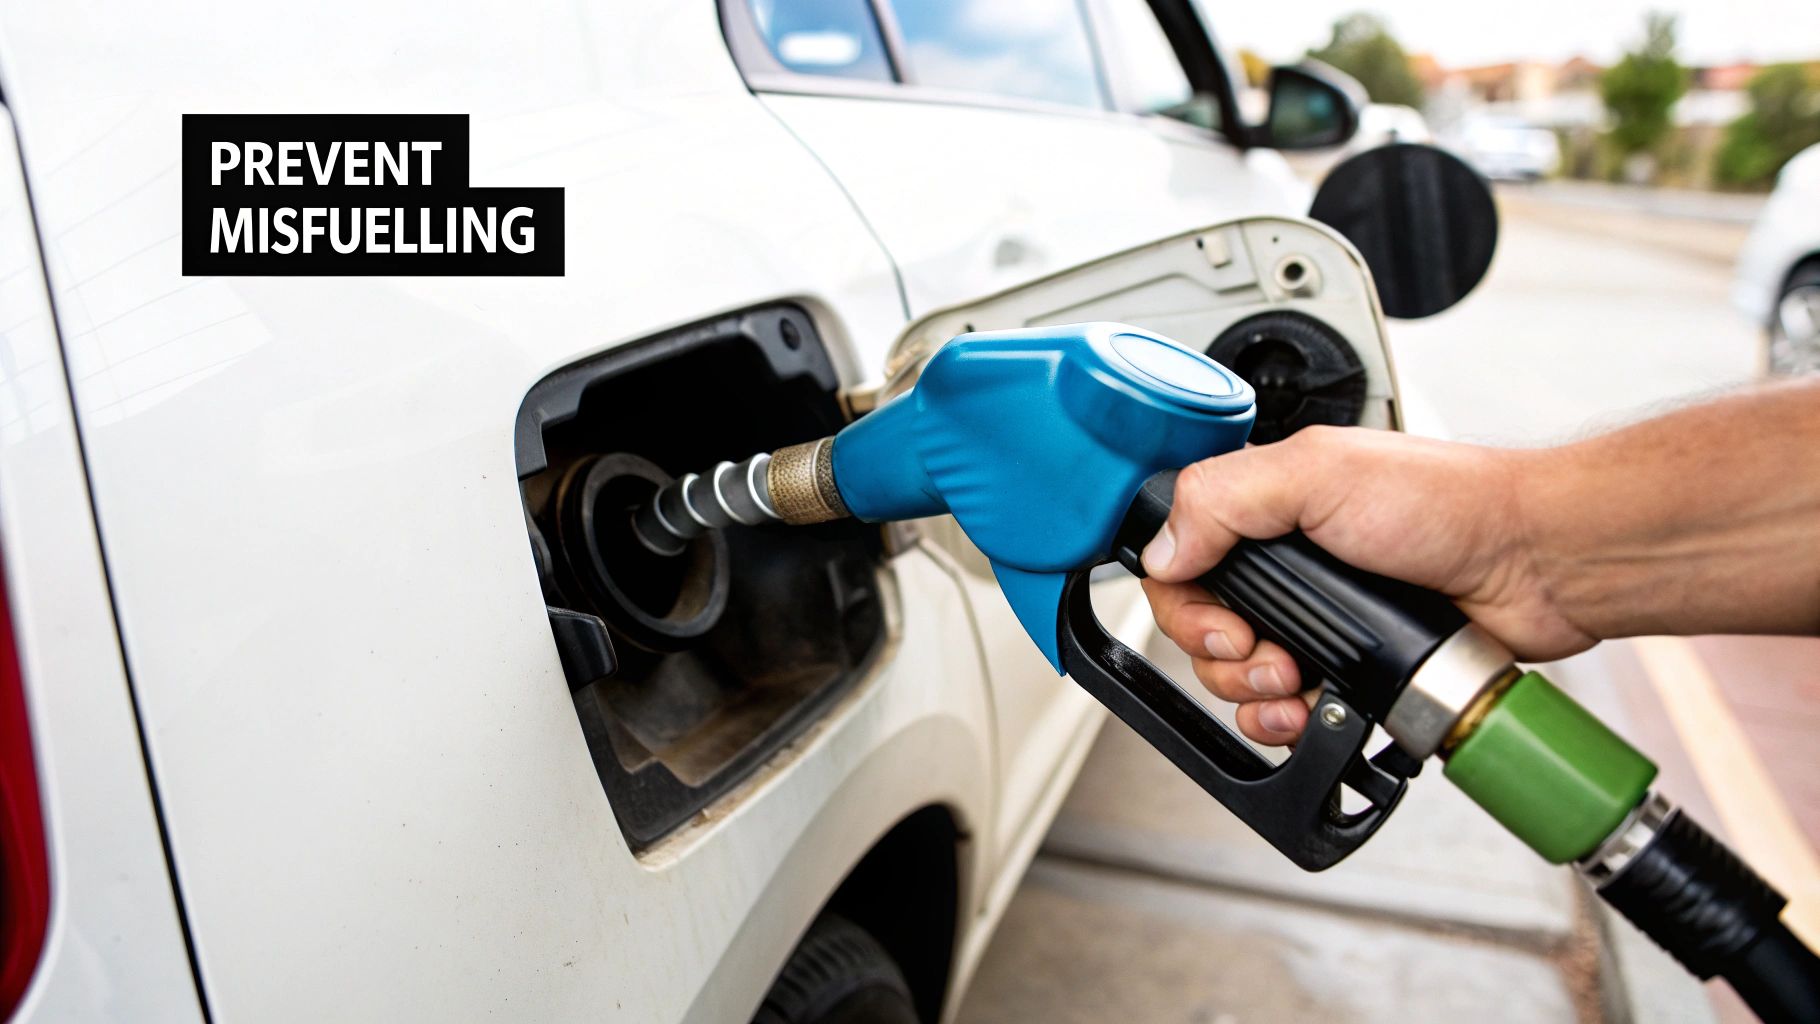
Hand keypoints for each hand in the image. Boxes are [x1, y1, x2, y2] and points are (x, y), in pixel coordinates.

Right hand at [1139, 426, 1594, 744]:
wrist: (1535, 565)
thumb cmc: (1450, 503)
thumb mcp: (1318, 473)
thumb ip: (1224, 499)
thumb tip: (1161, 549)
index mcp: (1268, 508)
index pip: (1180, 563)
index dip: (1185, 604)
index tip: (1222, 621)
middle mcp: (1288, 565)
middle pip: (1202, 630)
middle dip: (1221, 656)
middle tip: (1262, 654)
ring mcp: (1318, 620)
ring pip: (1240, 679)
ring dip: (1253, 695)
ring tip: (1295, 685)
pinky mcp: (1351, 669)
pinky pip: (1289, 712)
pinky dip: (1288, 722)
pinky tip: (1312, 711)